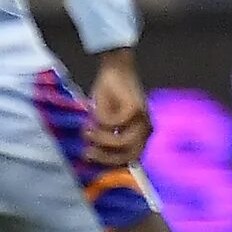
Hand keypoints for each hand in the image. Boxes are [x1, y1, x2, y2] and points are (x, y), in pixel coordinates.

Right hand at [88, 51, 151, 168]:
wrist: (116, 69)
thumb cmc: (109, 95)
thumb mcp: (103, 121)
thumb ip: (102, 137)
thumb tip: (88, 156)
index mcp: (140, 135)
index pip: (129, 159)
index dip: (108, 162)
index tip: (89, 159)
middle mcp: (145, 129)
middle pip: (129, 155)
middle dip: (105, 157)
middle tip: (86, 152)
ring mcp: (143, 119)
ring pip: (122, 142)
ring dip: (101, 139)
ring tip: (88, 130)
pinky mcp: (136, 108)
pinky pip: (116, 123)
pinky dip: (102, 121)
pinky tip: (94, 114)